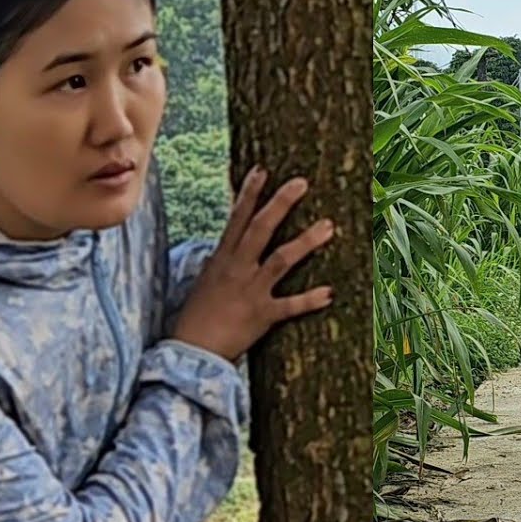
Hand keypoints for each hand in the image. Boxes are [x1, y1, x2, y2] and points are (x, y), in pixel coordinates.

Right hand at [171, 167, 334, 361]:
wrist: (190, 351)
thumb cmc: (196, 317)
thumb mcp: (206, 281)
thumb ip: (220, 262)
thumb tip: (225, 249)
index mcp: (222, 259)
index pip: (237, 218)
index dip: (250, 193)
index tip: (263, 170)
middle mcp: (237, 269)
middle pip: (261, 229)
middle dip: (281, 204)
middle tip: (302, 182)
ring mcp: (251, 291)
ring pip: (281, 260)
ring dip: (306, 242)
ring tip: (329, 226)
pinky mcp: (262, 316)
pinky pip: (290, 306)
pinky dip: (310, 300)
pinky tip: (330, 292)